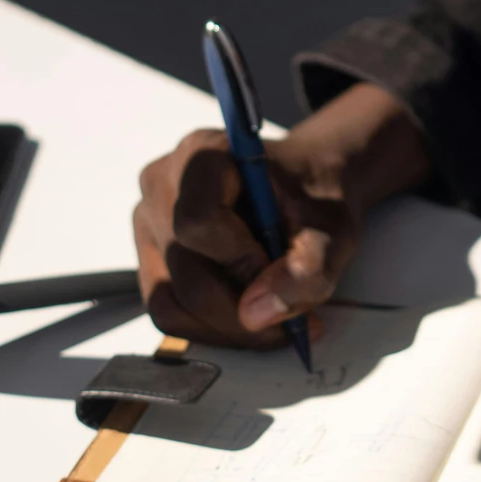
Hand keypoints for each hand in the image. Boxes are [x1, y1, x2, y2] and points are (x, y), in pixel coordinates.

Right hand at [132, 81, 430, 347]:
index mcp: (202, 153)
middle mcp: (163, 184)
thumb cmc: (316, 198)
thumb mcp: (332, 231)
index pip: (199, 221)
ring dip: (225, 327)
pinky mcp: (149, 255)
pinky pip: (166, 310)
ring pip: (170, 302)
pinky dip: (209, 327)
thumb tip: (254, 314)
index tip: (278, 269)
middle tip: (290, 321)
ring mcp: (148, 221)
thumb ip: (305, 269)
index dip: (239, 261)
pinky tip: (249, 316)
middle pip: (186, 273)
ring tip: (271, 321)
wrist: (307, 186)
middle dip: (241, 311)